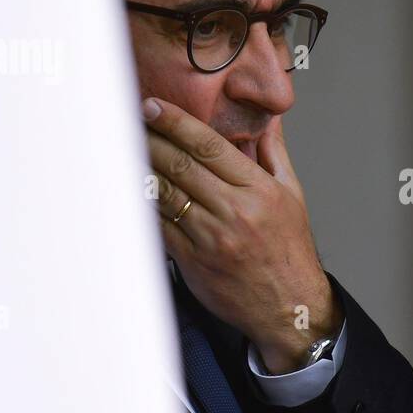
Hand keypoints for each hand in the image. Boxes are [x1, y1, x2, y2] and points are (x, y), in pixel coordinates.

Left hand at [144, 97, 341, 372]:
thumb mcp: (292, 195)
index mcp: (258, 190)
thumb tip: (268, 118)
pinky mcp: (194, 261)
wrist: (289, 306)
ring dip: (139, 168)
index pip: (209, 145)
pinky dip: (143, 206)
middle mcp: (235, 210)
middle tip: (127, 121)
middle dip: (149, 138)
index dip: (176, 122)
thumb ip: (273, 154)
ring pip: (165, 193)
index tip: (154, 106)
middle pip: (180, 164)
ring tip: (121, 150)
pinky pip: (160, 226)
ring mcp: (212, 237)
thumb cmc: (289, 249)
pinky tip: (130, 190)